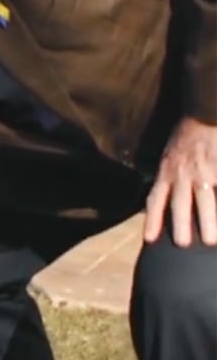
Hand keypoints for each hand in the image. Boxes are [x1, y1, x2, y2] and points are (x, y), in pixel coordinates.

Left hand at [144, 116, 216, 246]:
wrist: (204, 115)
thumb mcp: (167, 158)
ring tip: (211, 241)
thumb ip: (165, 179)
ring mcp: (205, 172)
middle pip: (181, 203)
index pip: (156, 199)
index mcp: (167, 173)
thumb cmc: (184, 139)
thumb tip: (161, 201)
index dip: (152, 219)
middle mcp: (183, 174)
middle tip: (183, 244)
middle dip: (181, 224)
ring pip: (206, 200)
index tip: (149, 239)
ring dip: (208, 221)